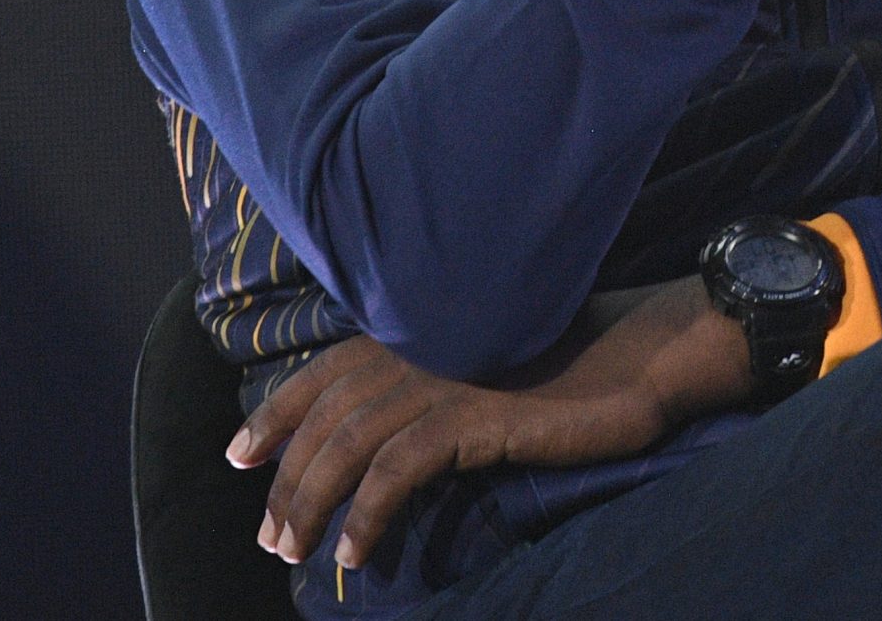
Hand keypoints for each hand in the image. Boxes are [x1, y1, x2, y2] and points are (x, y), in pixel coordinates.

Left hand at [227, 276, 752, 571]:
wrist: (639, 357)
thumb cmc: (572, 364)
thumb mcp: (486, 369)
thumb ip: (434, 383)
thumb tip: (386, 434)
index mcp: (418, 328)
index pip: (326, 370)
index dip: (278, 411)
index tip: (242, 454)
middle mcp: (421, 345)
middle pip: (329, 415)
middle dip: (289, 479)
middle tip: (272, 537)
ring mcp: (447, 376)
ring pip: (352, 443)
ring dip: (313, 502)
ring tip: (298, 554)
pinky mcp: (476, 414)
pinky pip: (401, 468)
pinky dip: (368, 512)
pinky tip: (355, 552)